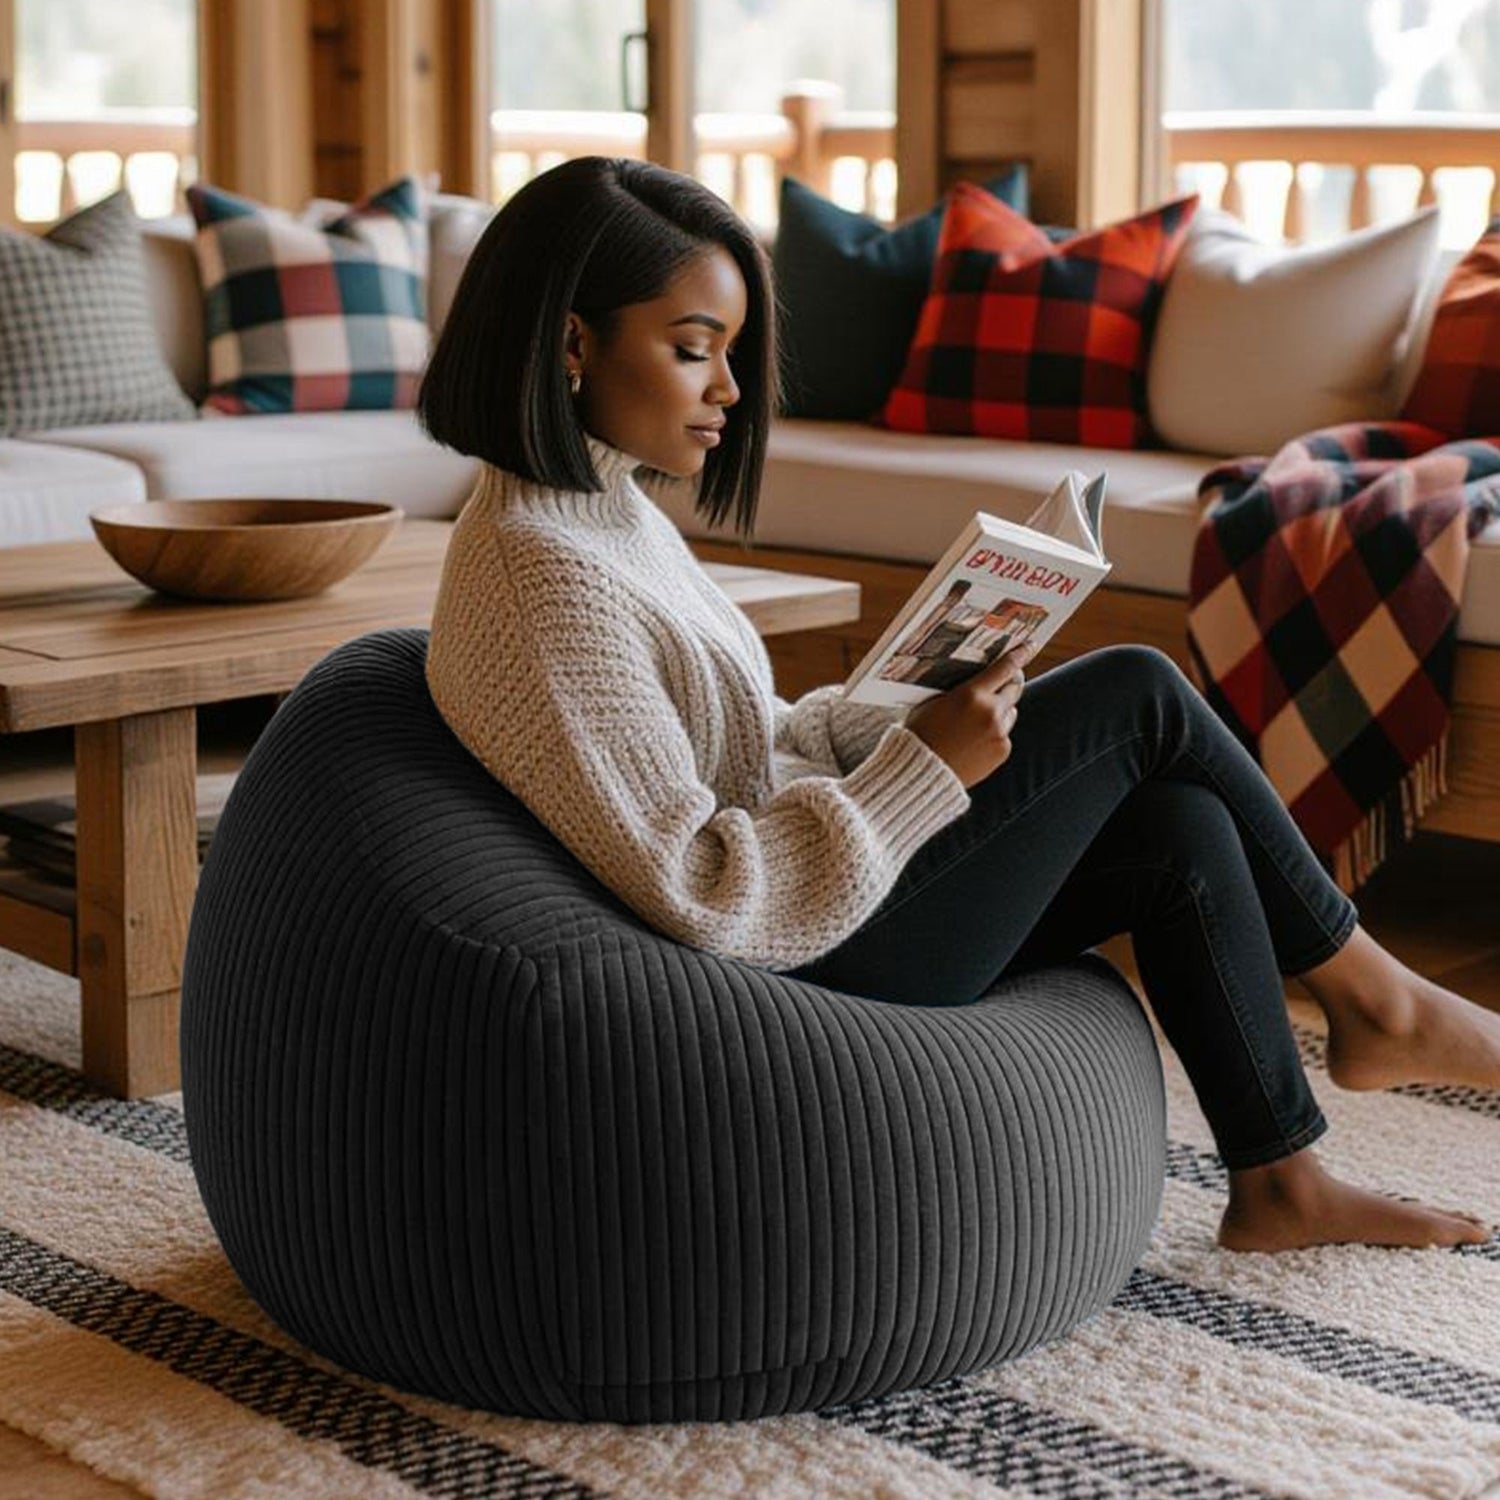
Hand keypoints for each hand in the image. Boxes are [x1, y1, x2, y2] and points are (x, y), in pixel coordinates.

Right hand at [905, 641, 1036, 788]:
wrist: (921, 771)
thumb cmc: (921, 733)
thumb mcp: (934, 702)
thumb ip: (961, 690)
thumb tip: (979, 681)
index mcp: (971, 694)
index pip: (1004, 667)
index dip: (1019, 655)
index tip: (1029, 647)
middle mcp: (990, 712)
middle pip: (1014, 688)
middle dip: (1009, 683)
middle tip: (1004, 681)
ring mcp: (999, 733)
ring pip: (1010, 712)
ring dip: (1001, 710)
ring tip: (977, 720)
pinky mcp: (1002, 751)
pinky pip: (1004, 734)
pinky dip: (995, 733)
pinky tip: (975, 740)